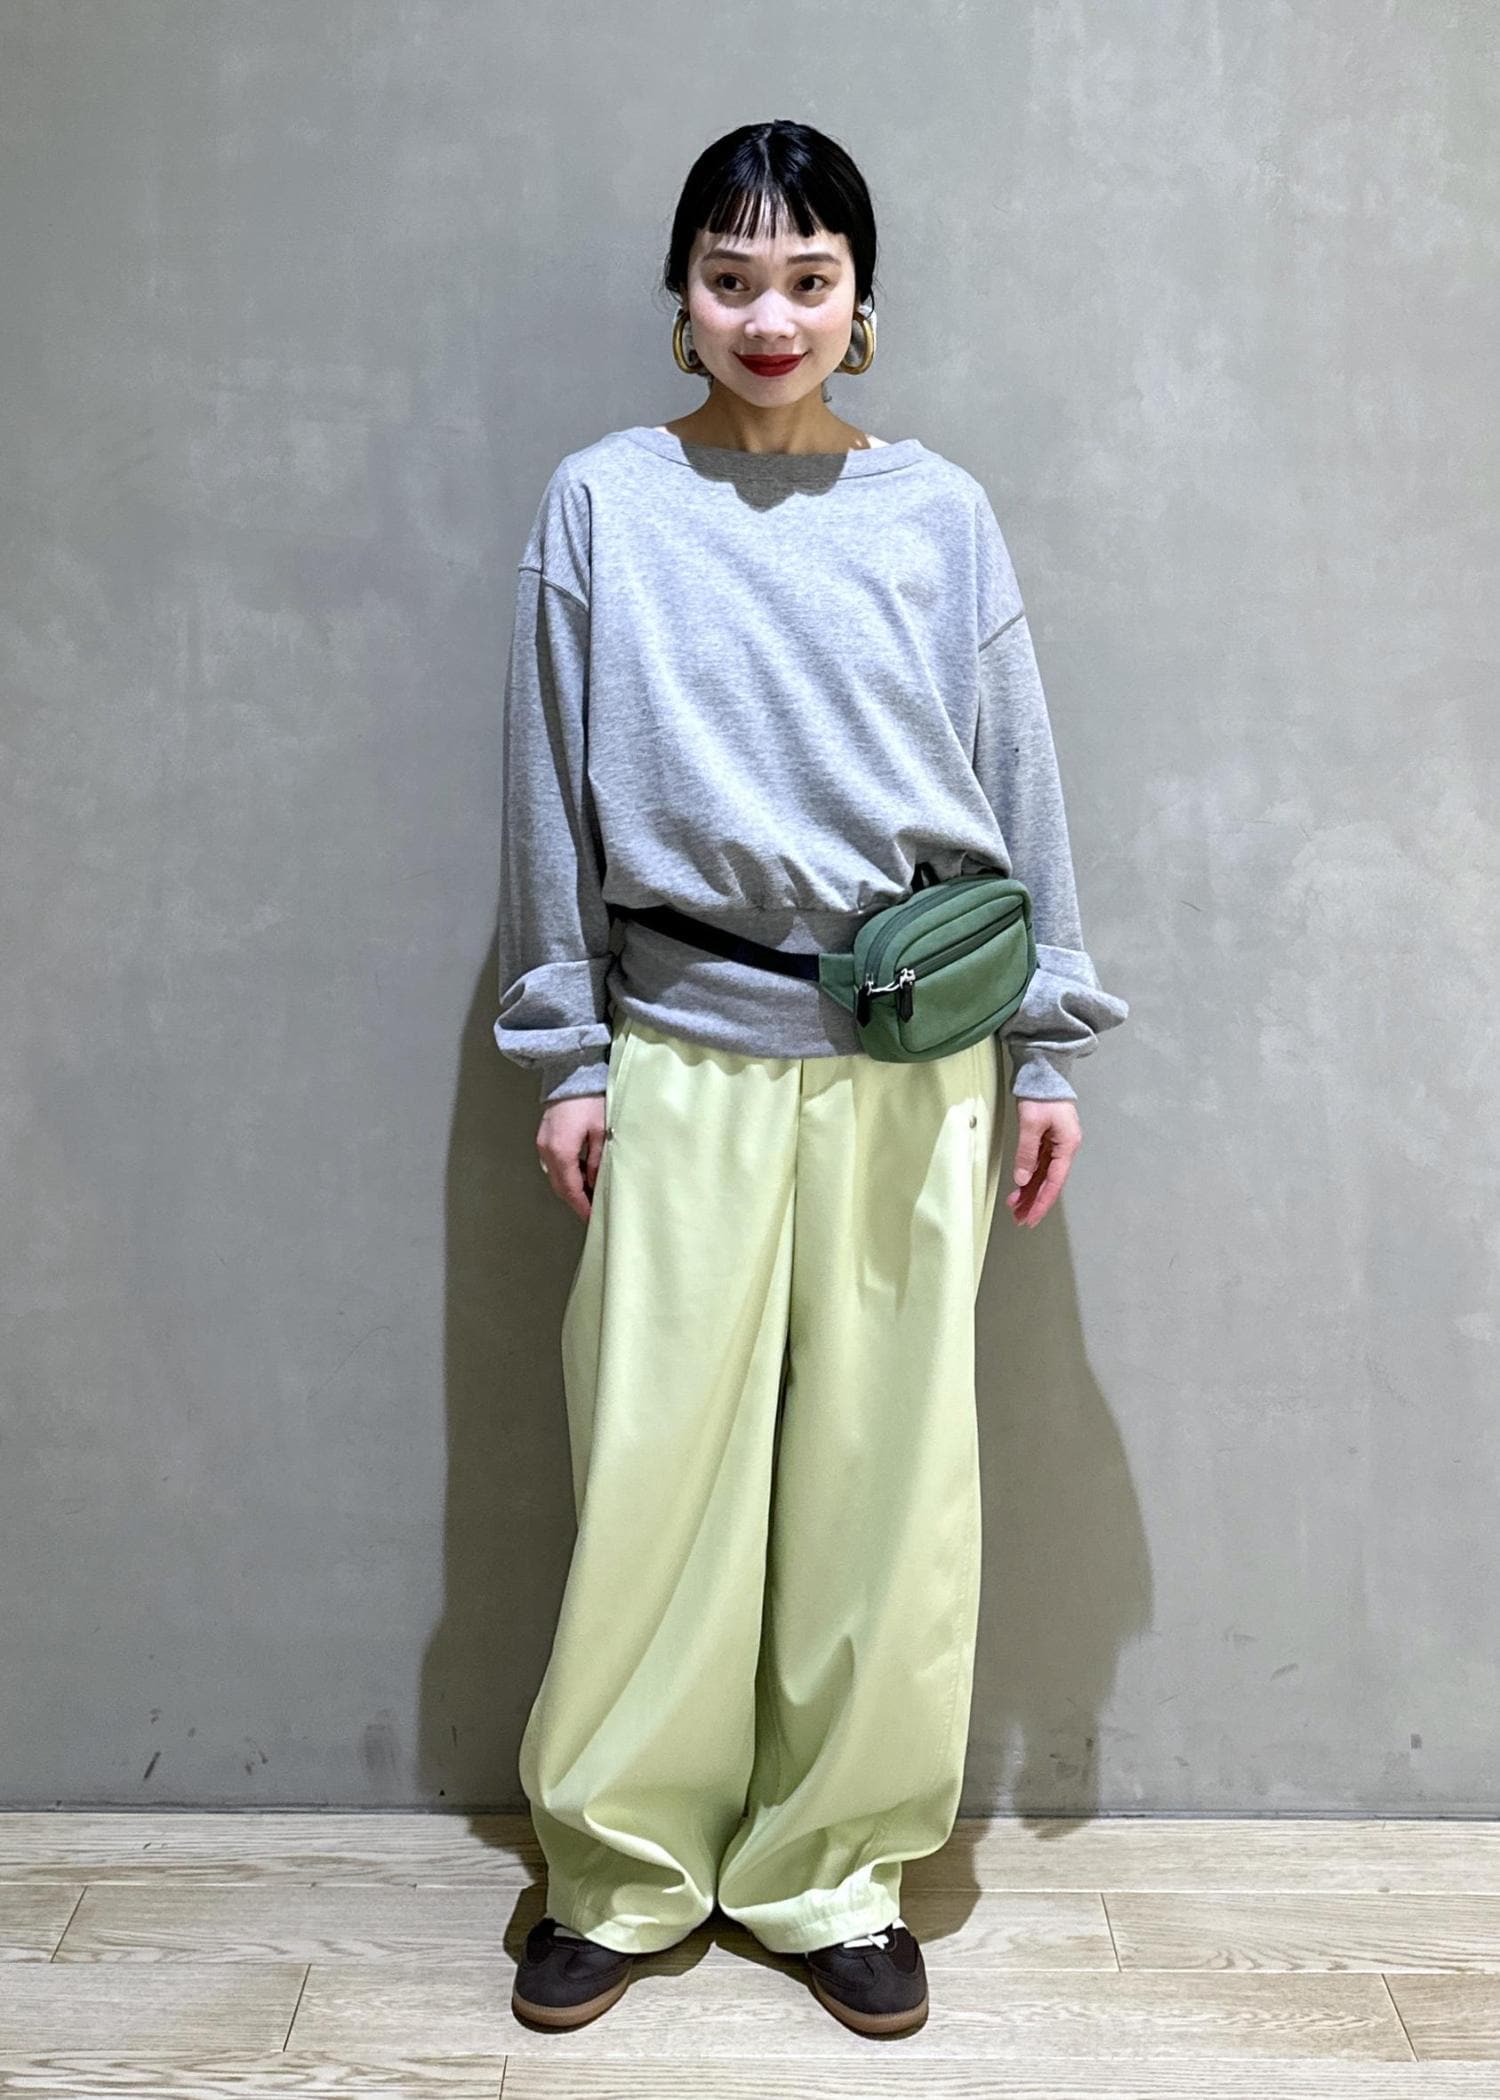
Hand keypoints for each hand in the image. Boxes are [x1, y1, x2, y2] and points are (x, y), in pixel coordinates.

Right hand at [537, 1093, 608, 1222]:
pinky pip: (553, 1164)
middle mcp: (547, 1151)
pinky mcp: (543, 1138)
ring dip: (571, 1187)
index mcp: (561, 1151)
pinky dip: (566, 1174)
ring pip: (555, 1176)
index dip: (581, 1206)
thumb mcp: (601, 1131)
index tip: (592, 1218)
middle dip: (576, 1200)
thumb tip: (596, 1184)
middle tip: (593, 1210)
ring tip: (590, 1193)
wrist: (570, 1073)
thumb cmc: (590, 1100)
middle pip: (559, 1186)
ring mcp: (542, 1144)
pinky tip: (581, 1174)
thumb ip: (597, 1161)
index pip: (570, 1189)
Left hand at [1006, 1097, 1080, 1227]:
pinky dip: (1030, 1177)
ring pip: (1044, 1175)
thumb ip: (1027, 1153)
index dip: (1043, 1202)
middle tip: (1019, 1220)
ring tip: (1016, 1208)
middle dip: (1035, 1201)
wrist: (1044, 1071)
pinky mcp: (1048, 1140)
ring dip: (1031, 1192)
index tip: (1030, 1218)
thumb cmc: (1041, 1096)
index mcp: (1068, 1145)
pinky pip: (1040, 1164)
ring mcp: (1058, 1144)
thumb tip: (1022, 1180)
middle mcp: (1066, 1148)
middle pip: (1050, 1182)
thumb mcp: (1031, 1124)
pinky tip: (1020, 1189)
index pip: (1055, 1181)